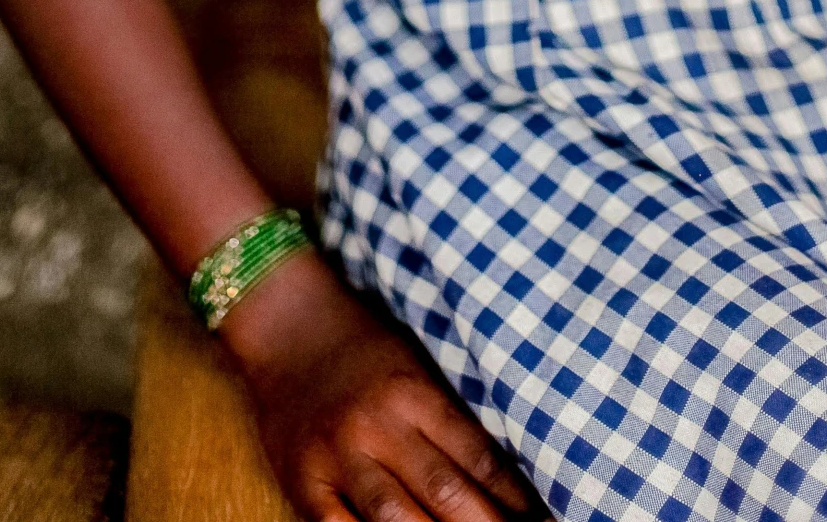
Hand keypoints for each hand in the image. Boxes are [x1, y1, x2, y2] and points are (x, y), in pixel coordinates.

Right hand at [224, 250, 537, 521]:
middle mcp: (379, 425)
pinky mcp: (302, 480)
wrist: (285, 324)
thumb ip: (445, 420)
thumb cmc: (361, 346)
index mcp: (414, 392)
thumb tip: (494, 477)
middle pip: (442, 491)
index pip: (475, 455)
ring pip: (394, 517)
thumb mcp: (412, 367)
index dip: (511, 495)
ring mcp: (339, 456)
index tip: (541, 519)